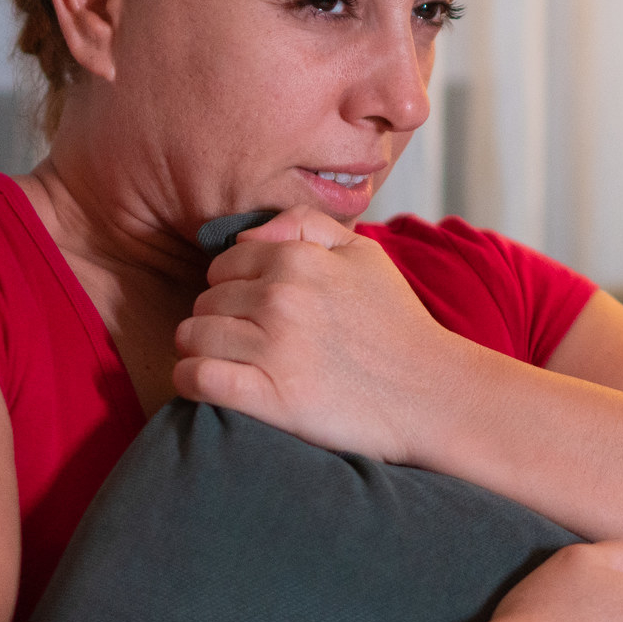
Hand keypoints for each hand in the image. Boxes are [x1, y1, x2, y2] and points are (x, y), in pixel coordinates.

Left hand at [170, 208, 474, 463]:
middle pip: (204, 302)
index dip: (230, 289)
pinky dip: (190, 381)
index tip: (249, 313)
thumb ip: (306, 225)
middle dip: (217, 320)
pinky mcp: (268, 396)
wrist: (432, 395)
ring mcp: (272, 348)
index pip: (222, 266)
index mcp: (298, 261)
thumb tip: (250, 233)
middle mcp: (280, 298)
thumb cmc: (397, 326)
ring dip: (200, 351)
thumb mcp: (365, 254)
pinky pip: (195, 378)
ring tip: (229, 364)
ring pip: (191, 336)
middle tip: (245, 343)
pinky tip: (210, 386)